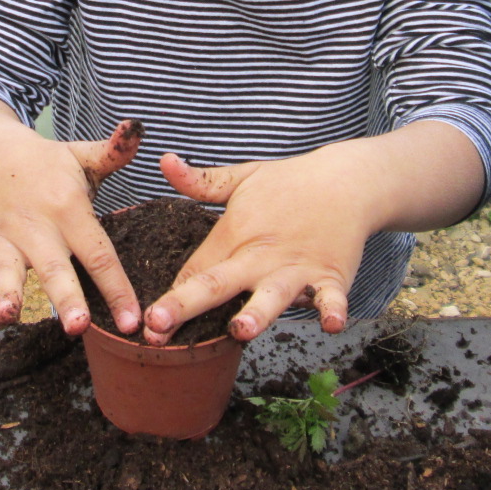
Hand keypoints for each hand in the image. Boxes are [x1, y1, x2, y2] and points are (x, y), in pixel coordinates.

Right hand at [0, 113, 143, 335]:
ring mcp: (5, 238)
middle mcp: (37, 227)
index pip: (98, 253)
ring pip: (7, 271)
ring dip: (6, 293)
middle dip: (65, 298)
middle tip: (78, 327)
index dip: (116, 289)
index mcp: (69, 211)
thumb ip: (114, 150)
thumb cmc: (51, 166)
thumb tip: (139, 126)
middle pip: (54, 268)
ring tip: (5, 316)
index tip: (132, 322)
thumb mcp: (83, 156)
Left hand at [141, 146, 368, 344]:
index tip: (144, 321)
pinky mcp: (330, 276)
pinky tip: (331, 323)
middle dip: (186, 305)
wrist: (345, 181)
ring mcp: (296, 268)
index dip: (169, 297)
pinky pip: (331, 297)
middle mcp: (260, 256)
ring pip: (273, 296)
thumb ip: (200, 181)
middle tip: (158, 324)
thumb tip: (163, 160)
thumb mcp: (241, 179)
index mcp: (234, 235)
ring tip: (241, 329)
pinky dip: (332, 309)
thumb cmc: (288, 184)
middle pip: (218, 283)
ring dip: (257, 313)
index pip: (194, 271)